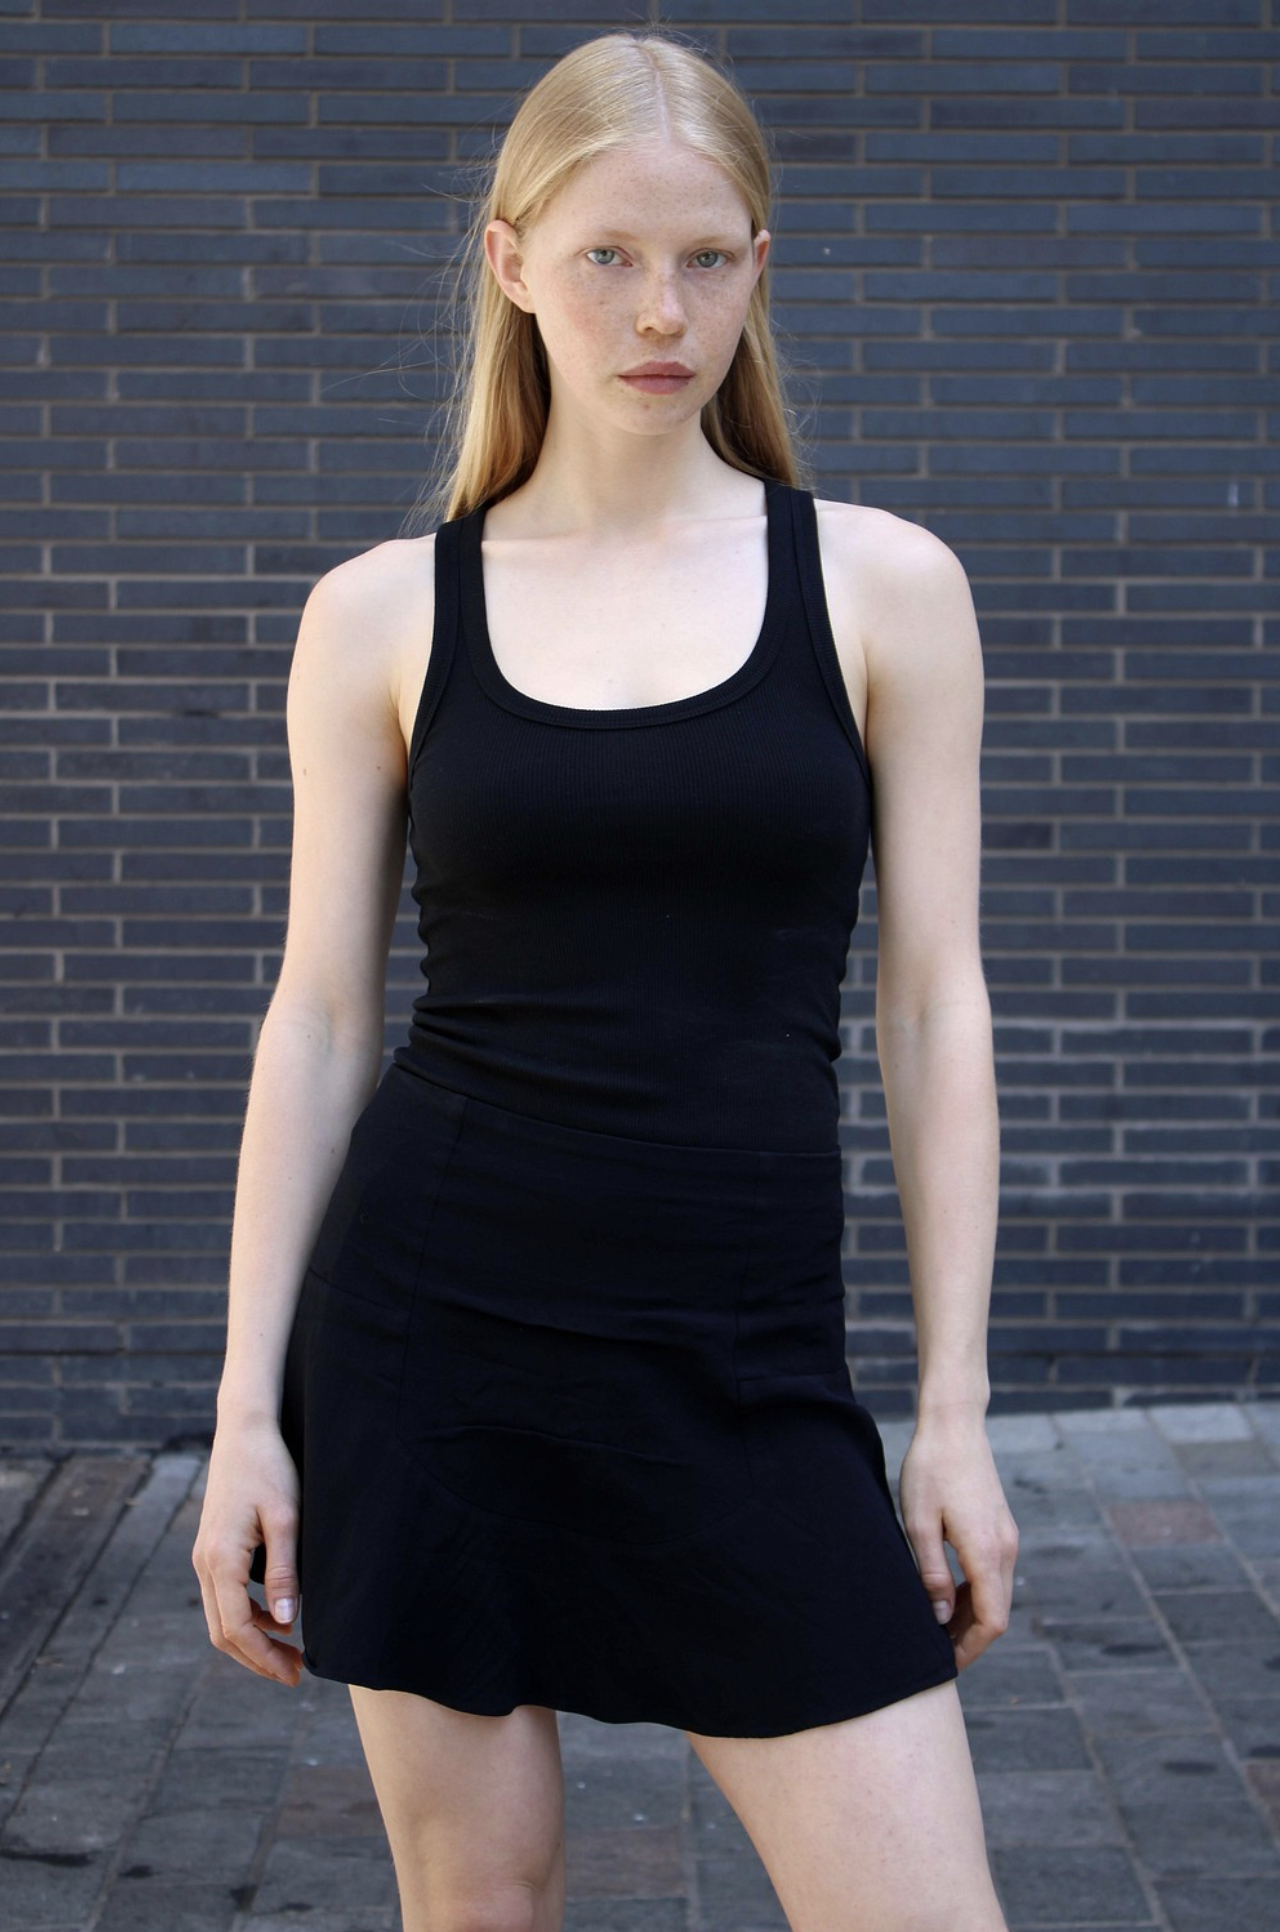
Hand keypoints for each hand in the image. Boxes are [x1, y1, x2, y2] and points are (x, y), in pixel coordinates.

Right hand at [191, 1414, 302, 1686]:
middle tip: (295, 1673)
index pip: (236, 1628)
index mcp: (220, 1559)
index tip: (296, 1673)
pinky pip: (224, 1596)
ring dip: (252, 1639)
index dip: (264, 1657)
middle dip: (257, 1658)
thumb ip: (284, 1572)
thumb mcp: (286, 1518)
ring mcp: (204, 1556)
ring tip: (291, 1652)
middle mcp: (204, 1562)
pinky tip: (279, 1617)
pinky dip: (248, 1616)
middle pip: (222, 1632)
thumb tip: (287, 1624)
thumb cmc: (270, 1468)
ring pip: (220, 1617)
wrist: (244, 1431)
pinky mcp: (212, 1548)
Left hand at [897, 1413, 1018, 1669]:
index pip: (991, 1621)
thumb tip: (937, 1617)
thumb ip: (930, 1574)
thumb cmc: (930, 1470)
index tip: (945, 1665)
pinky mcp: (999, 1527)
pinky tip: (946, 1596)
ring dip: (970, 1616)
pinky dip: (974, 1593)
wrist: (954, 1425)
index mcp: (987, 1551)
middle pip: (996, 1611)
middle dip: (969, 1638)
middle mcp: (1006, 1548)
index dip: (970, 1648)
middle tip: (934, 1654)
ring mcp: (1006, 1537)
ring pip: (996, 1593)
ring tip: (934, 1629)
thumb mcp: (919, 1524)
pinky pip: (992, 1573)